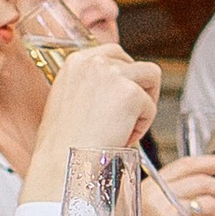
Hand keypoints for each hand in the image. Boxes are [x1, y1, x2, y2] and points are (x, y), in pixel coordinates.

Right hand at [33, 43, 160, 160]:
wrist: (64, 162)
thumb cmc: (63, 143)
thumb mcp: (68, 100)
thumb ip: (90, 85)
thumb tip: (112, 89)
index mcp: (76, 61)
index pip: (114, 53)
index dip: (125, 76)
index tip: (122, 97)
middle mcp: (94, 62)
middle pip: (137, 63)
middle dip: (140, 88)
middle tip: (128, 117)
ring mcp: (113, 75)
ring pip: (152, 77)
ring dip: (144, 104)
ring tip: (124, 127)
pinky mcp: (130, 94)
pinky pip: (151, 107)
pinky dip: (142, 126)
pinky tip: (121, 137)